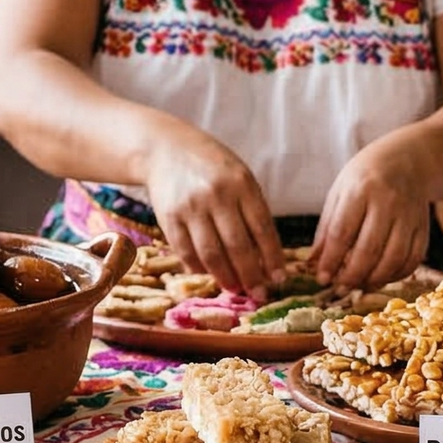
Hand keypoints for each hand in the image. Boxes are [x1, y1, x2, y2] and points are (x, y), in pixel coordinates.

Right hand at [143, 126, 282, 295]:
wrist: (164, 148)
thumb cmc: (209, 165)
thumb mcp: (239, 176)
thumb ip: (252, 209)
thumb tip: (264, 255)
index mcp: (241, 184)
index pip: (262, 229)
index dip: (272, 258)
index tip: (279, 279)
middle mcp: (216, 196)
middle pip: (237, 246)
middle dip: (250, 275)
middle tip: (259, 294)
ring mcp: (190, 207)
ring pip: (211, 254)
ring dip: (225, 277)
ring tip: (235, 289)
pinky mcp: (169, 217)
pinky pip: (186, 251)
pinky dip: (198, 268)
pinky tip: (209, 274)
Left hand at [312, 142, 429, 289]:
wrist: (408, 160)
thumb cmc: (364, 178)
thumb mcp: (338, 193)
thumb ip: (327, 227)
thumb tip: (314, 262)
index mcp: (360, 190)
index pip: (342, 232)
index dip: (331, 260)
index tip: (321, 278)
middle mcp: (388, 203)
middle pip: (370, 249)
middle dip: (352, 275)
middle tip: (339, 288)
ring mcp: (410, 216)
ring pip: (394, 258)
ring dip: (375, 278)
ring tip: (358, 286)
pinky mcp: (424, 227)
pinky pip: (413, 258)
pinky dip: (397, 274)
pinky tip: (381, 278)